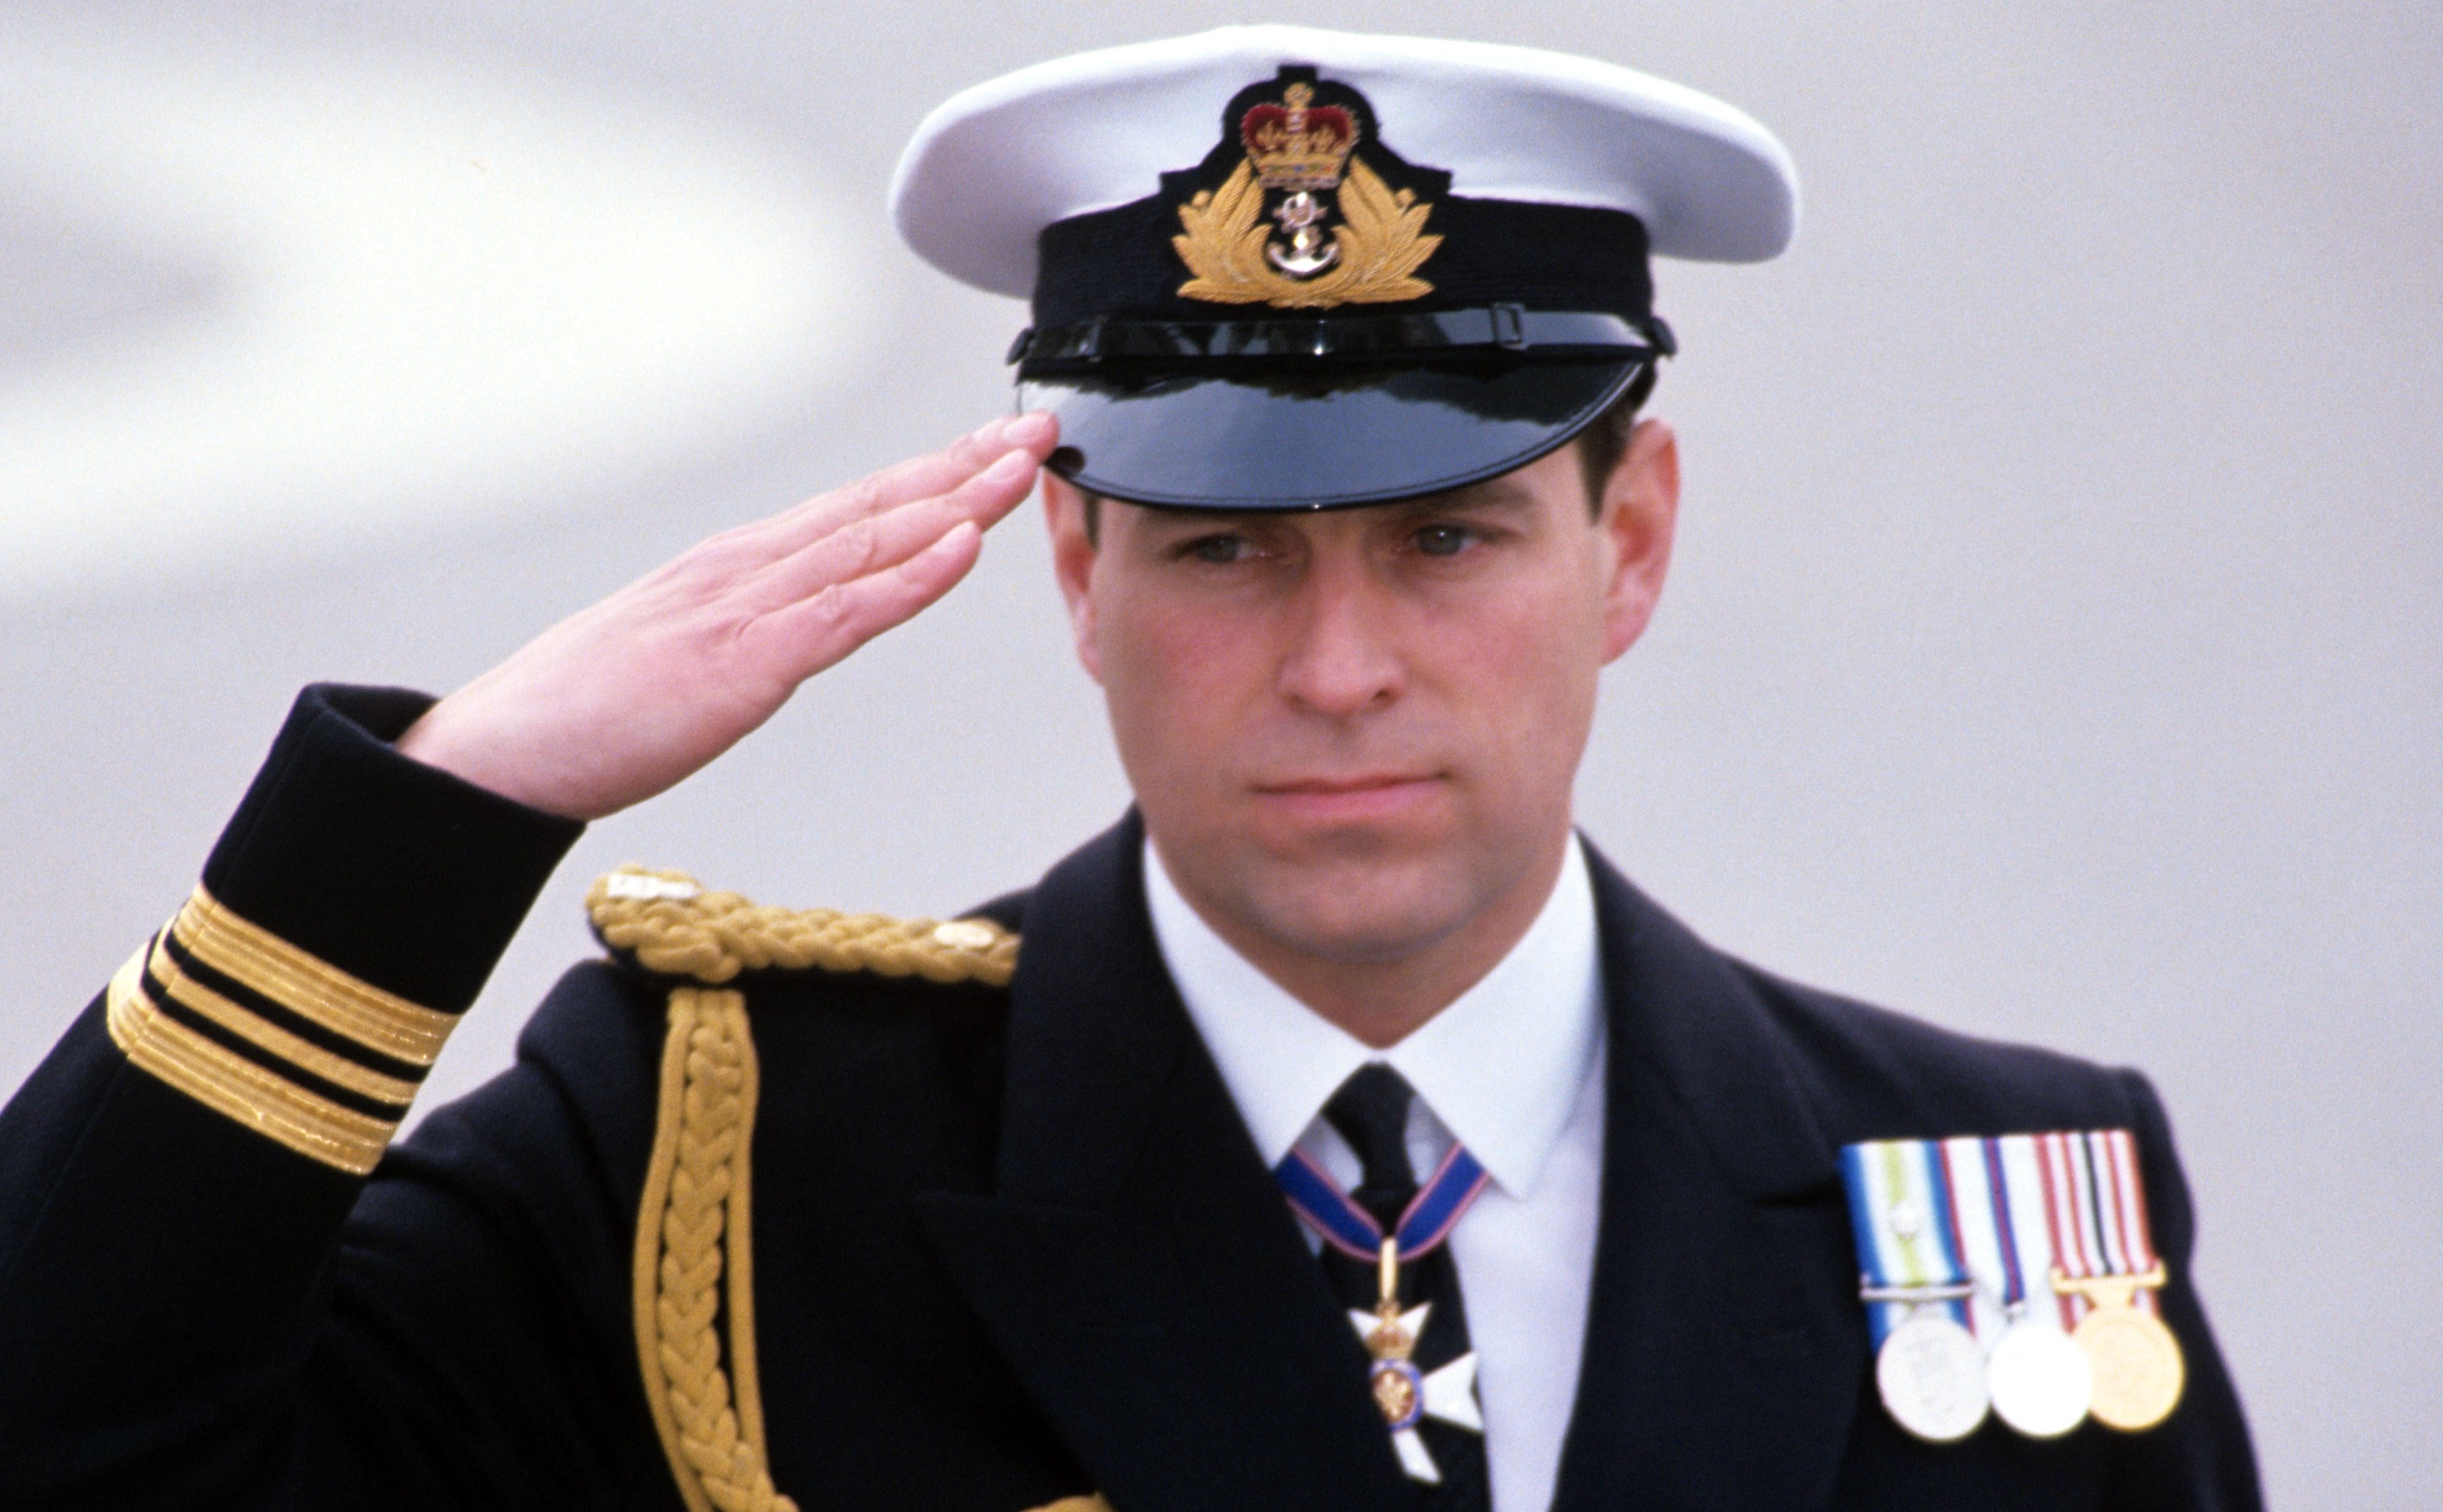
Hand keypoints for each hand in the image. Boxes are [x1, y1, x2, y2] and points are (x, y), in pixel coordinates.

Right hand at [395, 412, 1057, 818]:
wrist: (503, 752)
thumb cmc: (584, 712)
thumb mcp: (683, 653)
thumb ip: (747, 630)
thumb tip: (795, 628)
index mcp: (736, 567)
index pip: (854, 509)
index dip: (932, 475)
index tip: (994, 449)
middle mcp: (747, 569)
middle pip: (876, 506)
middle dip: (964, 467)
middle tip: (1038, 430)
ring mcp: (744, 609)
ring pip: (873, 542)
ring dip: (957, 503)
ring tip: (1022, 468)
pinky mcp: (742, 663)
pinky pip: (844, 613)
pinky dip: (911, 578)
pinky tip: (963, 547)